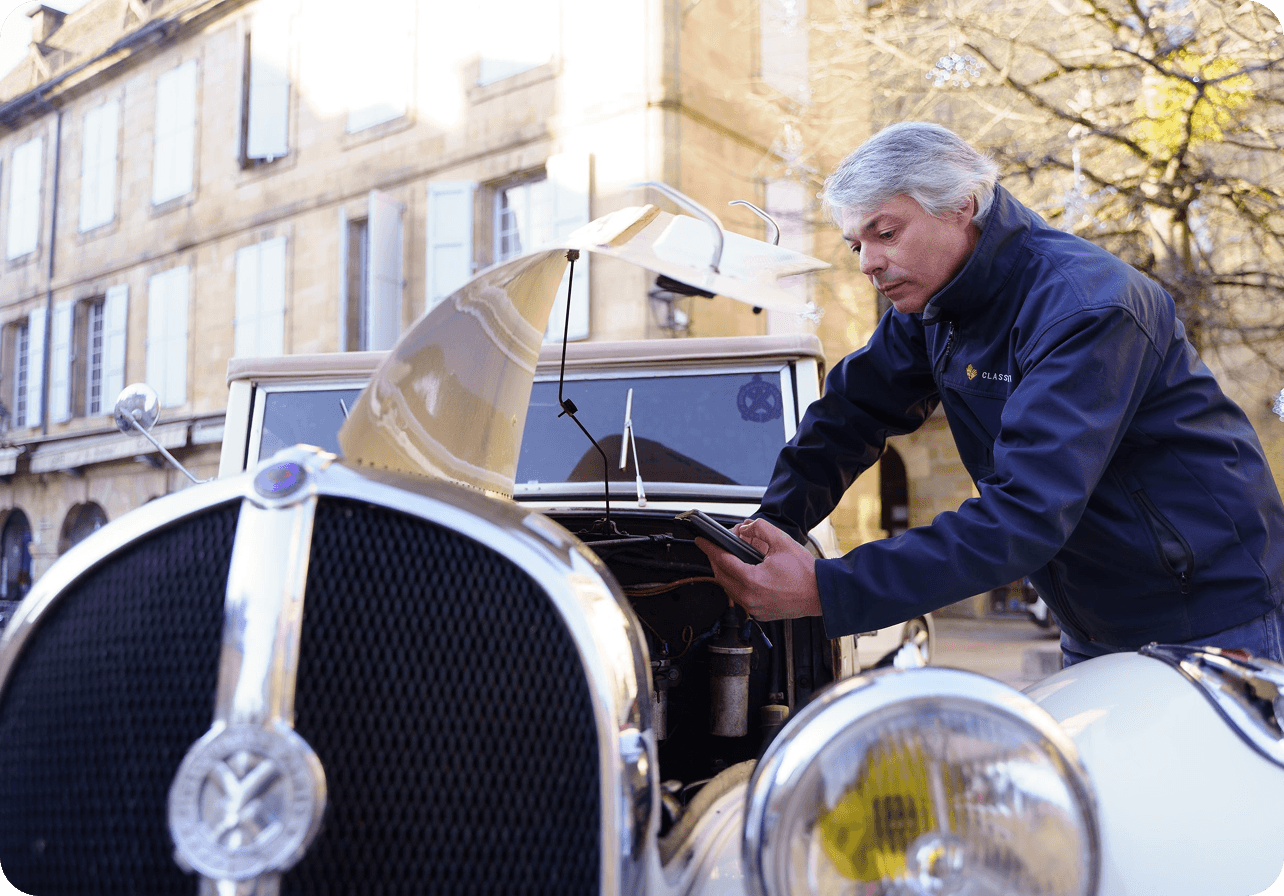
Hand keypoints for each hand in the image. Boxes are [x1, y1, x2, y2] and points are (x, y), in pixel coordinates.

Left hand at [695, 518, 821, 620]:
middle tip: (714, 548)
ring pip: (729, 589)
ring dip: (725, 573)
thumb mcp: (782, 543)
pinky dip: (736, 585)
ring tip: (727, 559)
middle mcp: (750, 598)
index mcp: (752, 581)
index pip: (722, 561)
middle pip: (721, 576)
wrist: (822, 593)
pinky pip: (740, 598)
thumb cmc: (806, 573)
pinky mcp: (760, 614)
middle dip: (715, 560)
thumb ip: (761, 529)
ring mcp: (754, 609)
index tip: (701, 541)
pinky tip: (741, 574)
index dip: (709, 548)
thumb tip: (746, 527)